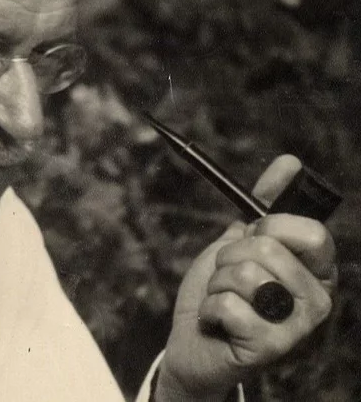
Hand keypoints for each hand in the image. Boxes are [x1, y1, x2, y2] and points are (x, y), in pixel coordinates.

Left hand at [156, 155, 337, 400]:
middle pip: (268, 247)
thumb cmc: (220, 291)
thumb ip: (264, 205)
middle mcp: (317, 300)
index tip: (252, 234)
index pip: (310, 231)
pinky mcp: (270, 348)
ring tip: (222, 300)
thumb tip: (290, 162)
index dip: (270, 225)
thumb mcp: (240, 241)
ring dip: (218, 283)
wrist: (194, 342)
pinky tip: (217, 323)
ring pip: (245, 273)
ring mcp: (297, 327)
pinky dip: (210, 309)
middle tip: (228, 276)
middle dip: (230, 256)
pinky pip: (228, 304)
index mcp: (317, 271)